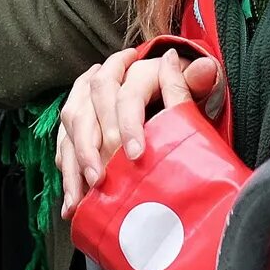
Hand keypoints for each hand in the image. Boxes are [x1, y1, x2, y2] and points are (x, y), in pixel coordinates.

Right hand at [56, 50, 227, 213]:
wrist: (167, 92)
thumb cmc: (183, 92)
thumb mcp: (195, 87)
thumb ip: (196, 82)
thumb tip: (206, 67)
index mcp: (136, 72)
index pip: (124, 96)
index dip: (127, 124)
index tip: (135, 155)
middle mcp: (107, 82)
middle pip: (87, 110)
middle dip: (90, 147)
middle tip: (100, 179)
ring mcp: (87, 100)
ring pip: (70, 126)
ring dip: (73, 162)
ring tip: (80, 197)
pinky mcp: (78, 121)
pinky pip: (63, 142)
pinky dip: (67, 171)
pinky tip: (72, 202)